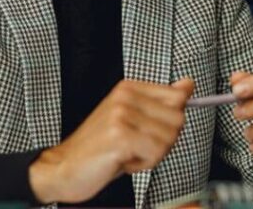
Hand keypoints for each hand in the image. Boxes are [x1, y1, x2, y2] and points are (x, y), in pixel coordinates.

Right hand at [28, 78, 194, 203]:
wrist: (64, 167)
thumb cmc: (98, 148)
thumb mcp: (132, 120)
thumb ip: (161, 102)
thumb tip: (188, 84)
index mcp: (128, 88)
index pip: (178, 96)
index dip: (170, 121)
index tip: (150, 129)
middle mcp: (124, 97)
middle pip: (177, 120)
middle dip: (162, 141)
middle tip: (135, 146)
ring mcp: (121, 114)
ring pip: (168, 139)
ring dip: (151, 154)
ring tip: (126, 153)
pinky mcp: (120, 136)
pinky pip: (155, 153)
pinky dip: (143, 164)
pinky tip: (122, 160)